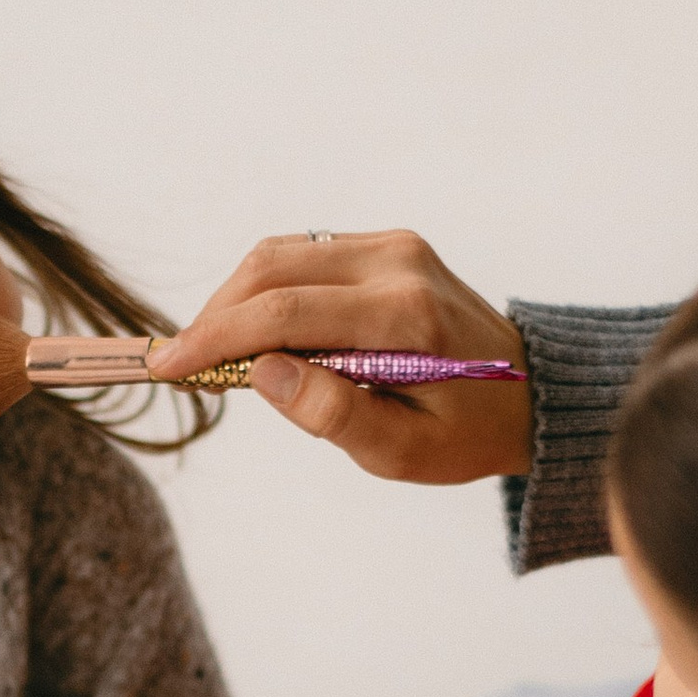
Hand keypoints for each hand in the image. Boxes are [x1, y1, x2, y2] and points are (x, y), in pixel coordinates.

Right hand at [150, 231, 532, 483]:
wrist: (529, 392)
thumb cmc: (465, 434)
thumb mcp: (403, 452)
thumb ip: (333, 414)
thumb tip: (261, 372)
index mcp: (404, 317)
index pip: (285, 310)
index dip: (215, 336)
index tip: (167, 365)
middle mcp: (398, 264)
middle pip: (272, 267)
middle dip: (215, 314)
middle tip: (181, 362)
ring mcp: (395, 245)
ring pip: (282, 252)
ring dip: (236, 298)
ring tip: (214, 351)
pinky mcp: (389, 244)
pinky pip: (306, 253)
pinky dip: (268, 288)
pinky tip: (257, 331)